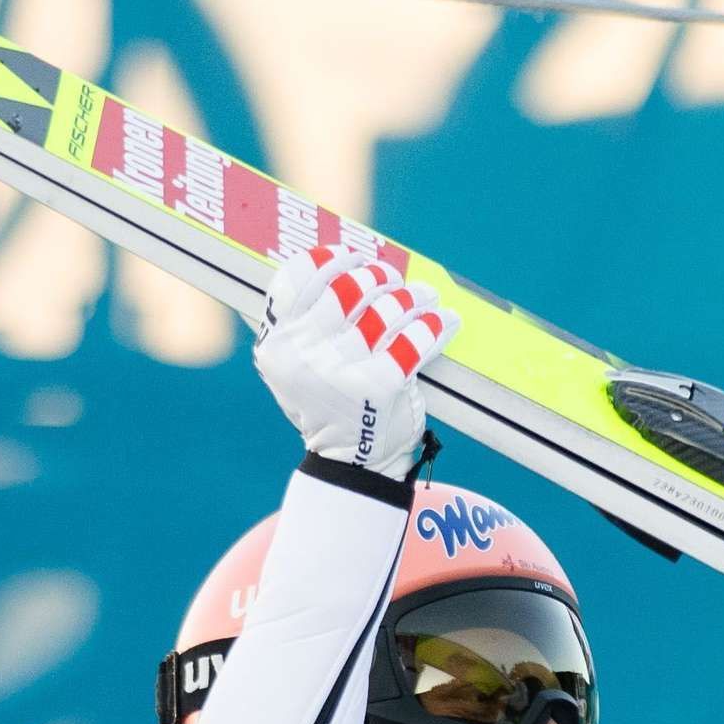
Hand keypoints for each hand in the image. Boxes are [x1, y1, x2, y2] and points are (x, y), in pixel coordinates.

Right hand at [259, 243, 442, 485]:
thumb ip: (309, 320)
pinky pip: (414, 340)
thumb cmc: (328, 404)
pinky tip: (445, 320)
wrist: (351, 465)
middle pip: (348, 287)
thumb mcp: (299, 366)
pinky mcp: (380, 385)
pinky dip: (434, 326)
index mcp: (278, 343)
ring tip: (424, 297)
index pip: (298, 277)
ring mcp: (341, 369)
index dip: (330, 259)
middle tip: (393, 281)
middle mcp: (303, 354)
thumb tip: (347, 264)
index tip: (353, 258)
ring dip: (412, 297)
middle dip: (378, 277)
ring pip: (385, 310)